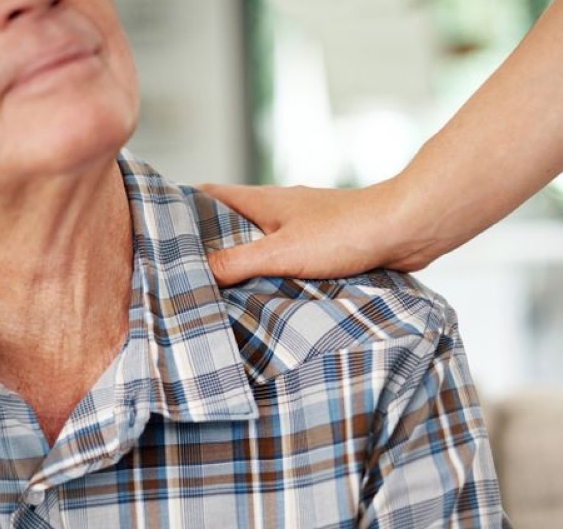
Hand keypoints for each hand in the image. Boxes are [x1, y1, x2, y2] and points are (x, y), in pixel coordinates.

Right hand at [200, 180, 435, 286]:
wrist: (405, 230)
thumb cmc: (347, 232)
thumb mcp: (281, 251)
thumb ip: (237, 261)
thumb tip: (198, 271)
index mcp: (263, 201)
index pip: (209, 196)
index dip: (181, 210)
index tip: (157, 232)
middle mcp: (281, 210)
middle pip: (232, 224)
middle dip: (209, 246)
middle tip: (184, 276)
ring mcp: (304, 227)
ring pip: (262, 244)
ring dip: (244, 265)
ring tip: (219, 294)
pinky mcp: (326, 246)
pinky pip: (289, 260)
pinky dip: (274, 275)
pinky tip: (269, 298)